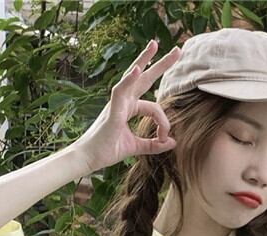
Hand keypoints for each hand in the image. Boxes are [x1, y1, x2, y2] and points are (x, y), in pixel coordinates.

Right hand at [74, 39, 180, 173]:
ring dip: (145, 59)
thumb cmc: (107, 151)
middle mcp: (123, 101)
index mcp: (129, 108)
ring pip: (133, 76)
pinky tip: (137, 69)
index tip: (165, 138)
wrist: (89, 159)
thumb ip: (154, 144)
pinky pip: (120, 90)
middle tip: (177, 50)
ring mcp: (117, 103)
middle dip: (160, 64)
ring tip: (155, 44)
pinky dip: (129, 80)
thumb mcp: (136, 147)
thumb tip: (173, 142)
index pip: (154, 107)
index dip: (164, 123)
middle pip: (145, 78)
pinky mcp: (112, 110)